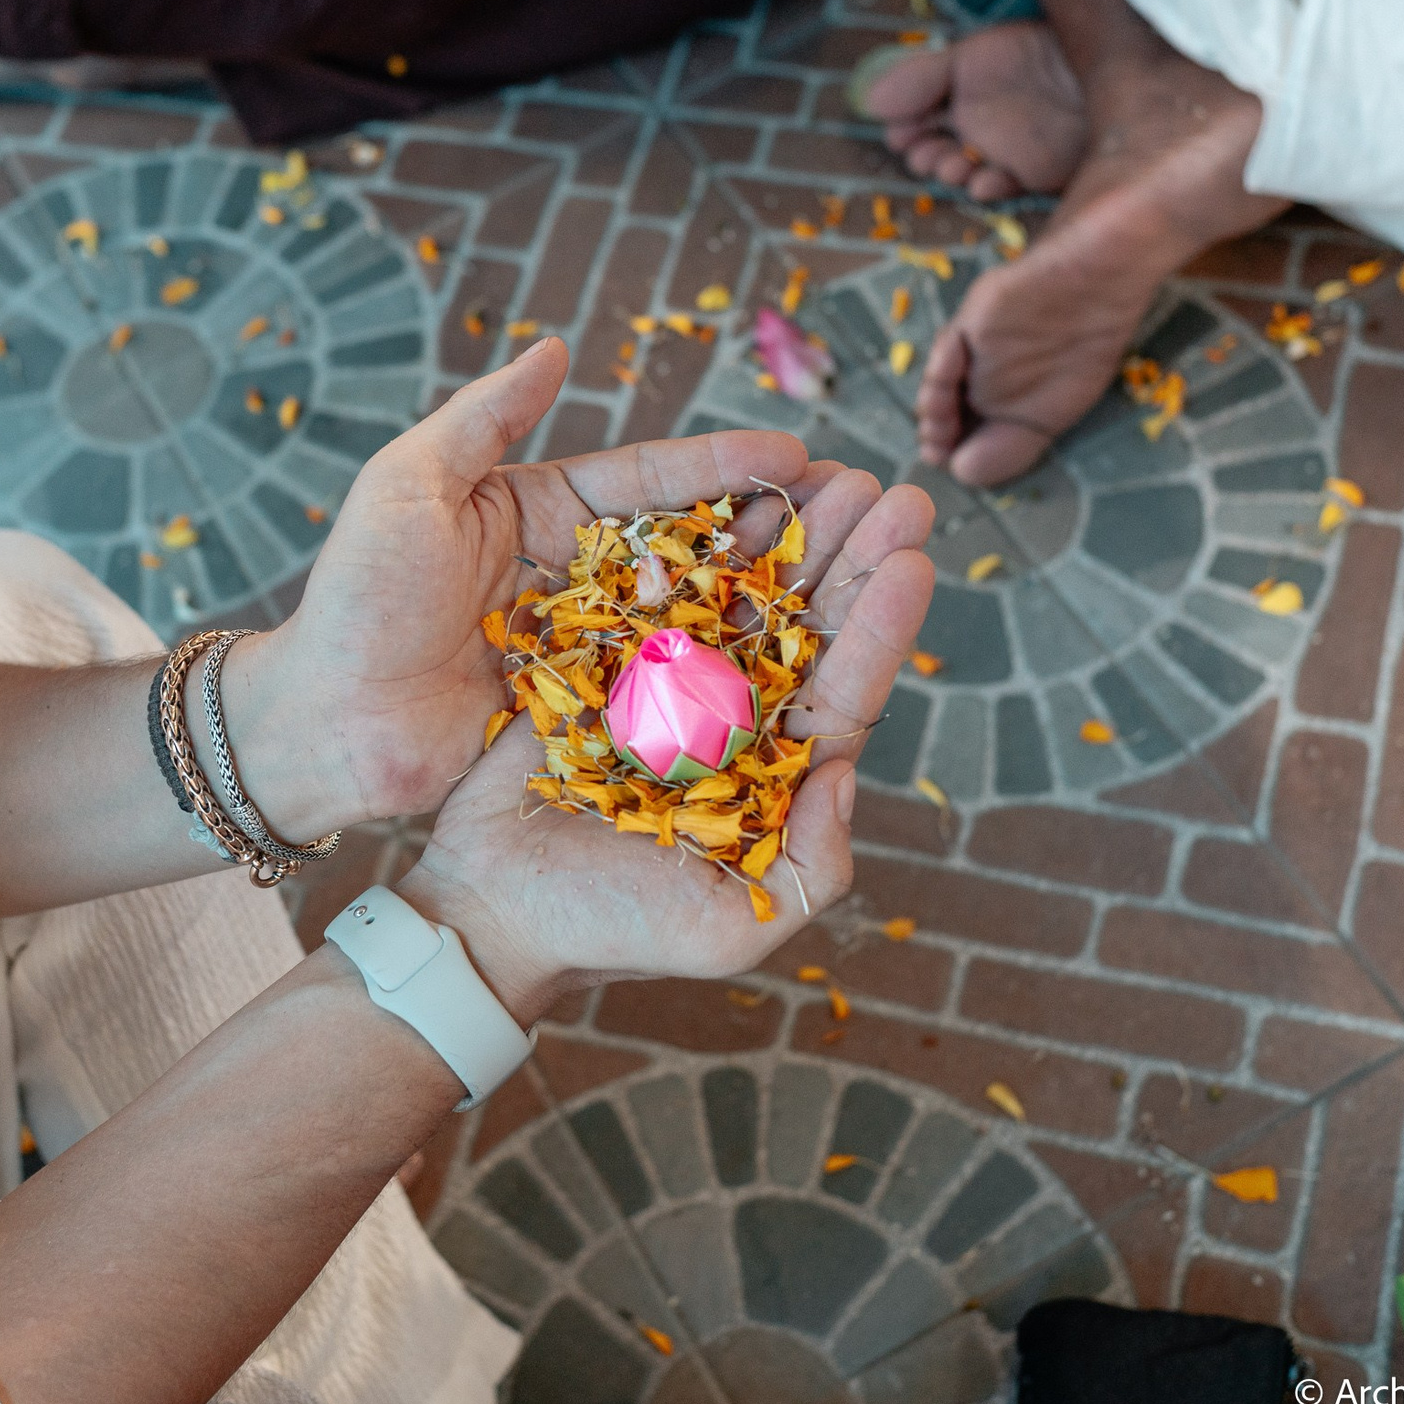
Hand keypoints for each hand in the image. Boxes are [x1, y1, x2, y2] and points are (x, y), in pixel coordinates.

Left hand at [228, 339, 835, 839]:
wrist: (319, 722)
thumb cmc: (354, 596)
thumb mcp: (409, 484)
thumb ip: (485, 415)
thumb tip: (556, 346)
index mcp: (539, 512)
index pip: (649, 480)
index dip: (724, 467)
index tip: (798, 453)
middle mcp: (577, 577)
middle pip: (693, 545)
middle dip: (776, 528)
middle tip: (859, 510)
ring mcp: (587, 650)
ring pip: (697, 617)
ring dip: (774, 600)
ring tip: (856, 582)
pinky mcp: (588, 718)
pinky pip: (670, 693)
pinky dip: (733, 680)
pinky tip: (798, 670)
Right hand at [397, 477, 935, 1019]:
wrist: (490, 908)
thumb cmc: (611, 931)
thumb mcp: (730, 929)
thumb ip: (810, 869)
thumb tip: (851, 777)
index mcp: (774, 773)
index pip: (843, 691)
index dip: (882, 627)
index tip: (913, 559)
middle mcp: (734, 717)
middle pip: (808, 625)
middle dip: (851, 556)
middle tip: (892, 490)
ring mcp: (671, 680)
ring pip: (742, 591)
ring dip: (788, 530)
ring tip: (832, 472)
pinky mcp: (606, 656)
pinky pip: (657, 583)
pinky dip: (694, 536)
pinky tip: (731, 488)